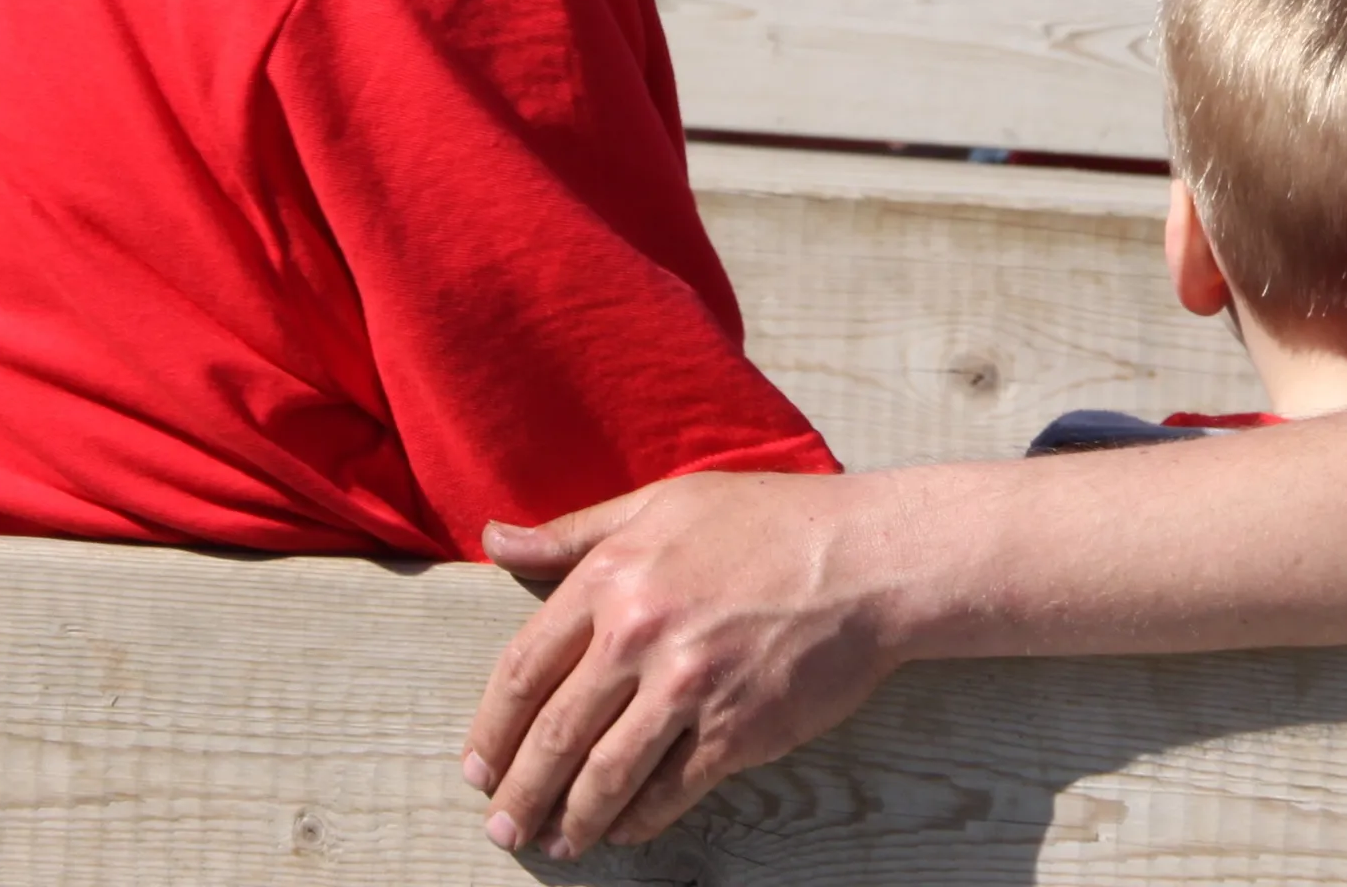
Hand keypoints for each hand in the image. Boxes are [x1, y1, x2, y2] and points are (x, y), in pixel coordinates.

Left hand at [462, 471, 898, 857]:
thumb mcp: (664, 503)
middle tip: (501, 825)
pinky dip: (638, 821)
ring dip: (569, 821)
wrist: (869, 559)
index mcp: (612, 579)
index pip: (522, 670)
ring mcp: (688, 690)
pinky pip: (668, 792)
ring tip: (554, 843)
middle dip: (518, 793)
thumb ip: (574, 531)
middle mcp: (640, 636)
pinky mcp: (737, 732)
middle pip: (552, 736)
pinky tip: (622, 830)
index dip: (490, 730)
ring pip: (603, 777)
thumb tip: (494, 539)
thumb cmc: (770, 522)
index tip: (477, 766)